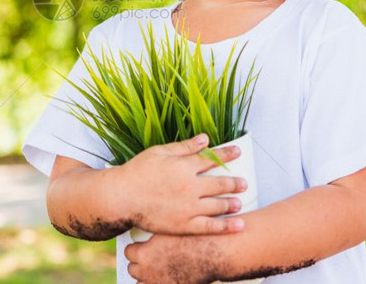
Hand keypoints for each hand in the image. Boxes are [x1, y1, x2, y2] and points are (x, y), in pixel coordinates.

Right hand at [114, 134, 248, 235]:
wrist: (121, 198)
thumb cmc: (137, 172)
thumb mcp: (160, 152)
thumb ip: (184, 147)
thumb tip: (205, 139)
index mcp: (184, 166)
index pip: (212, 159)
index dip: (227, 155)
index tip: (238, 152)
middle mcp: (190, 186)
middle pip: (220, 184)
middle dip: (234, 183)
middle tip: (243, 183)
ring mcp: (189, 207)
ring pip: (218, 205)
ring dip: (231, 203)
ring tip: (239, 202)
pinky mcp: (184, 225)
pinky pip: (210, 227)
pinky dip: (226, 226)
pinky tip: (238, 225)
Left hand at [125, 232, 220, 283]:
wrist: (213, 251)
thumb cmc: (193, 237)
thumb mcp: (169, 230)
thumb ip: (154, 235)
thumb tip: (148, 235)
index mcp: (144, 254)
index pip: (129, 252)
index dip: (135, 249)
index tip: (139, 246)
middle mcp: (148, 271)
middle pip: (133, 269)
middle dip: (139, 263)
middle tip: (146, 257)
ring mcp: (159, 283)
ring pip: (142, 283)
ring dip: (146, 277)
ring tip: (153, 269)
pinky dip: (160, 282)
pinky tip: (165, 276)